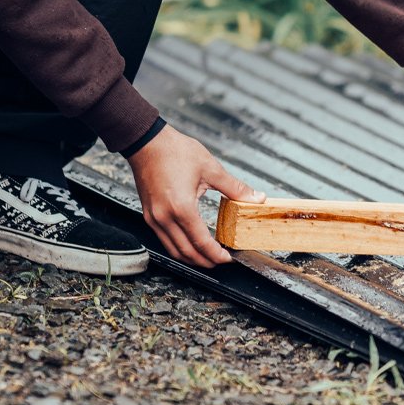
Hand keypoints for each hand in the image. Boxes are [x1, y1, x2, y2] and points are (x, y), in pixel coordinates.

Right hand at [127, 128, 264, 267]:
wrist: (147, 143)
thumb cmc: (175, 152)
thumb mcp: (210, 168)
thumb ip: (235, 188)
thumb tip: (256, 198)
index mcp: (181, 208)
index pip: (201, 242)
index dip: (216, 254)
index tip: (228, 258)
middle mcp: (164, 218)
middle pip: (186, 252)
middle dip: (205, 262)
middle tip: (221, 261)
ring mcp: (154, 218)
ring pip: (173, 250)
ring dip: (191, 258)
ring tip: (208, 257)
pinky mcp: (149, 215)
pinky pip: (164, 240)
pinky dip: (179, 247)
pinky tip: (190, 244)